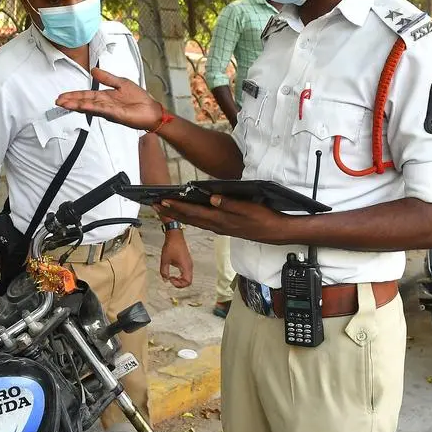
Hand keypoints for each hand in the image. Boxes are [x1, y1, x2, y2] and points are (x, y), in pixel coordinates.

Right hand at [56, 68, 163, 130]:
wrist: (152, 110)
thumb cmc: (139, 99)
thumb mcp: (121, 83)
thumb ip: (107, 78)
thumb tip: (93, 70)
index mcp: (105, 97)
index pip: (86, 95)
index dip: (74, 96)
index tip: (62, 96)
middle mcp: (105, 104)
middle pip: (85, 102)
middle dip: (71, 101)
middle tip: (58, 101)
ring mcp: (109, 110)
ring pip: (90, 107)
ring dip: (77, 105)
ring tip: (65, 104)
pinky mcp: (116, 115)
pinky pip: (102, 110)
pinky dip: (92, 108)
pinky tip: (82, 107)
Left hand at [158, 195, 290, 244]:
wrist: (276, 232)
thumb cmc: (264, 218)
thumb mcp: (249, 209)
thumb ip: (230, 204)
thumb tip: (212, 198)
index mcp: (221, 220)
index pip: (194, 212)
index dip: (177, 206)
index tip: (163, 200)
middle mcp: (217, 226)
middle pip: (190, 219)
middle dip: (172, 212)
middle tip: (155, 205)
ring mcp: (220, 228)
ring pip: (195, 222)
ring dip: (179, 215)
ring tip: (166, 209)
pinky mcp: (225, 228)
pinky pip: (203, 223)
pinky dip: (192, 218)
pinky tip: (189, 214)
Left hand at [160, 230, 192, 287]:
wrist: (175, 236)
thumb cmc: (171, 246)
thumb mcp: (165, 260)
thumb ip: (164, 272)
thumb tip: (165, 280)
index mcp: (186, 266)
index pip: (187, 282)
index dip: (179, 284)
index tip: (170, 279)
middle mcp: (189, 266)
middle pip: (188, 281)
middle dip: (179, 283)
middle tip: (171, 280)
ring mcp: (189, 264)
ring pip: (188, 277)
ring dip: (180, 280)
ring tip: (172, 277)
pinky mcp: (187, 262)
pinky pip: (186, 273)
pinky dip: (181, 276)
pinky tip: (174, 274)